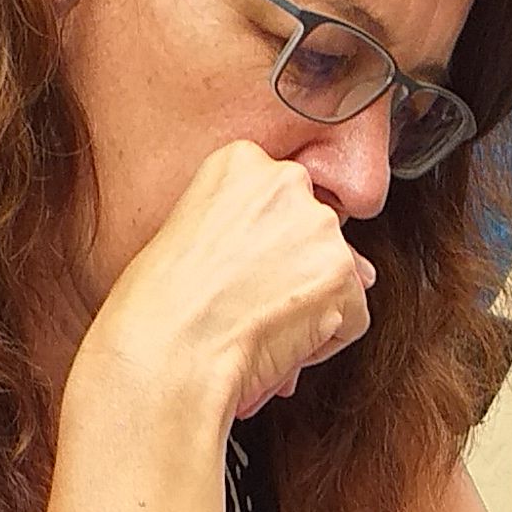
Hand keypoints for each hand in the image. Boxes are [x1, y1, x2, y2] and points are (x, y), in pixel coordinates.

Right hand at [87, 140, 376, 427]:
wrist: (165, 350)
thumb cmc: (160, 306)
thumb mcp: (194, 235)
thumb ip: (260, 226)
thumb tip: (342, 256)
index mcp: (241, 160)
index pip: (282, 200)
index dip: (260, 247)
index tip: (232, 270)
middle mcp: (286, 180)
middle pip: (315, 232)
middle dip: (292, 272)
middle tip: (244, 301)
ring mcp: (319, 226)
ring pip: (338, 274)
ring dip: (307, 305)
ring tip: (254, 321)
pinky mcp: (342, 274)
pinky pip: (352, 317)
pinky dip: (322, 342)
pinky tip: (276, 341)